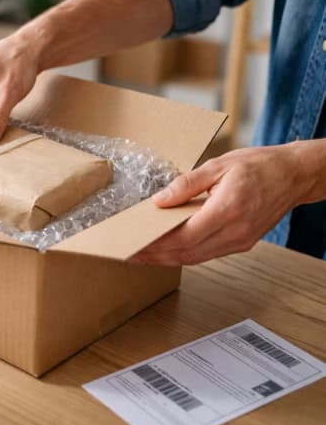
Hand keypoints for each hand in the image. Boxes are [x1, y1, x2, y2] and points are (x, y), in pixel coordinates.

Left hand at [131, 144, 307, 265]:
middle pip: (187, 253)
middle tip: (130, 254)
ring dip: (168, 259)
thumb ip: (186, 184)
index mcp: (228, 210)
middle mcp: (235, 231)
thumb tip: (159, 200)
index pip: (184, 237)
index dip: (156, 246)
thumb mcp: (218, 165)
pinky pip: (207, 254)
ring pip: (196, 258)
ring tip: (143, 255)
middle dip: (156, 256)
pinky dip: (185, 254)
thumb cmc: (259, 166)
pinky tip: (168, 250)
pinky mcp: (242, 243)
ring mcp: (240, 241)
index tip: (135, 246)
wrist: (294, 175)